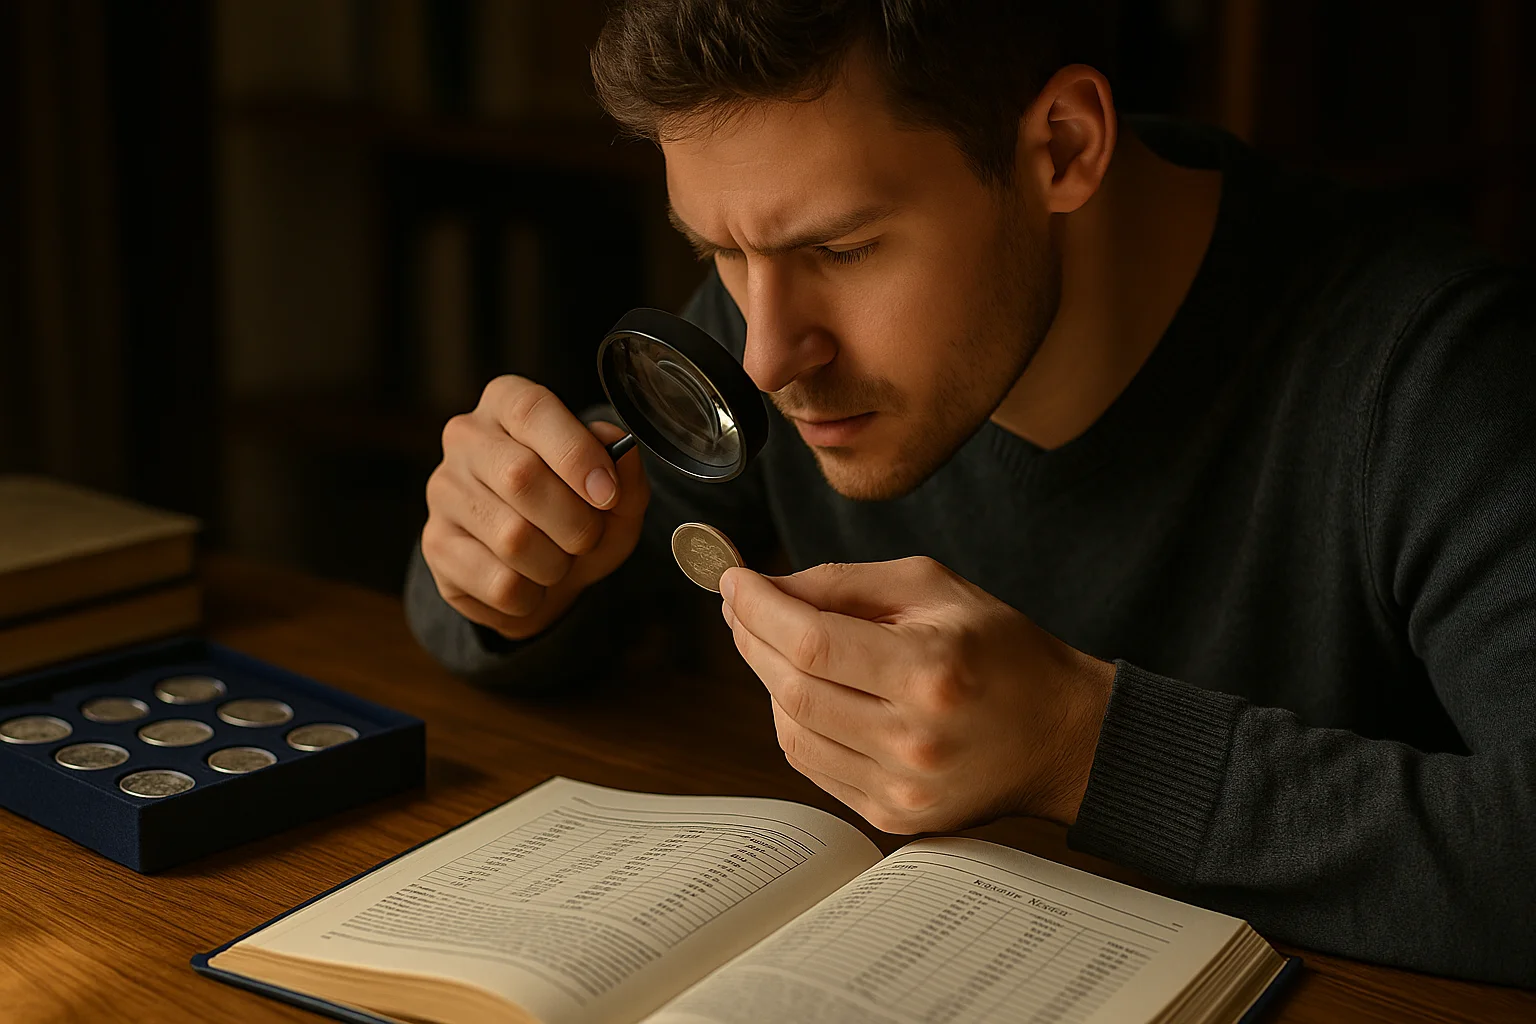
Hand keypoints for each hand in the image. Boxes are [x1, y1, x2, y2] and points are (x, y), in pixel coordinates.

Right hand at [421, 375, 649, 639]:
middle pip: (520, 476)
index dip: (576, 454)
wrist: (542, 573)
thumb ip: (625, 470)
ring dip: (556, 564)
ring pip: (512, 538)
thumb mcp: (617, 494)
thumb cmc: (578, 516)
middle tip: (588, 537)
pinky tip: (529, 582)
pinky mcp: (435, 545)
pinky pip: (499, 582)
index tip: (607, 494)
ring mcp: (444, 490)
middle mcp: (466, 437)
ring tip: (558, 560)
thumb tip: (619, 451)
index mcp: (508, 403)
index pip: (532, 410)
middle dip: (575, 522)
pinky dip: (532, 594)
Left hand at [719, 557, 1114, 832]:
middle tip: (741, 605)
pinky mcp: (893, 816)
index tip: (733, 580)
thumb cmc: (1002, 650)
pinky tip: (805, 690)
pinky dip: (795, 722)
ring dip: (768, 681)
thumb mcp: (933, 589)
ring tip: (773, 643)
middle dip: (752, 638)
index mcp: (929, 672)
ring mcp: (901, 788)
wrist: (1061, 734)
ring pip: (792, 730)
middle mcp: (913, 739)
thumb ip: (844, 584)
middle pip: (793, 688)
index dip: (759, 608)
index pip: (812, 641)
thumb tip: (768, 587)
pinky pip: (811, 765)